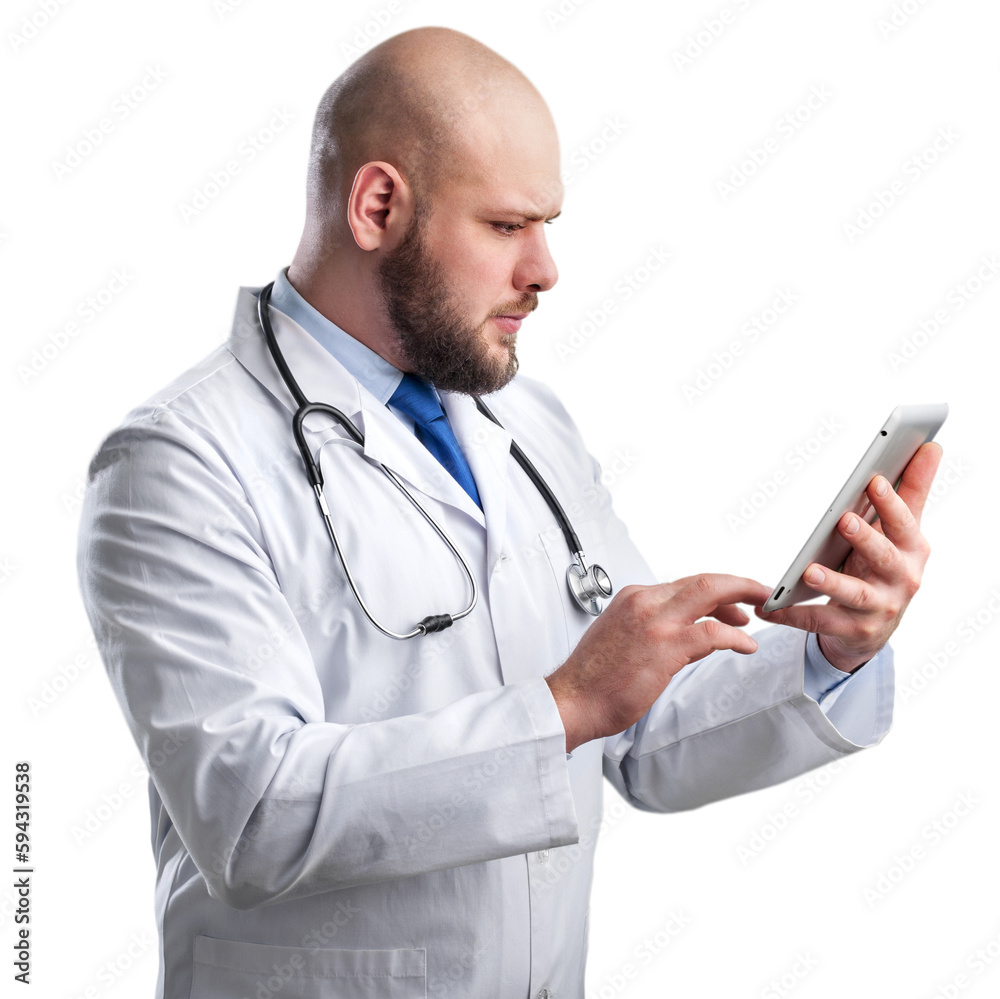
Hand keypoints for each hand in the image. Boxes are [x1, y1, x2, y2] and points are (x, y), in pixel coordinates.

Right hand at [546, 574, 772, 751]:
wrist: (572, 701)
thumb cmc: (593, 679)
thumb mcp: (625, 639)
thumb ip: (658, 630)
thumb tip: (695, 635)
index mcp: (633, 598)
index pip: (685, 584)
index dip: (717, 591)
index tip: (734, 602)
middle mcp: (644, 601)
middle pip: (703, 580)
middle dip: (739, 585)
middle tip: (761, 594)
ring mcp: (655, 621)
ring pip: (711, 592)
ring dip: (742, 599)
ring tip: (761, 612)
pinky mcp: (665, 646)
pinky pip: (712, 632)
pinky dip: (735, 636)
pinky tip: (745, 645)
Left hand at [754, 442, 942, 672]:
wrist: (876, 627)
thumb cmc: (888, 564)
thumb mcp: (902, 531)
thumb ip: (913, 489)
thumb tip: (932, 445)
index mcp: (913, 550)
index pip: (905, 524)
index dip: (891, 504)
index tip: (874, 480)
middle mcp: (901, 580)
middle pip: (885, 558)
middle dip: (866, 539)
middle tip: (844, 520)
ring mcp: (879, 607)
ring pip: (855, 594)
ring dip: (833, 581)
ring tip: (809, 571)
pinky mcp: (853, 630)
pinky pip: (821, 621)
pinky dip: (794, 615)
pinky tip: (771, 607)